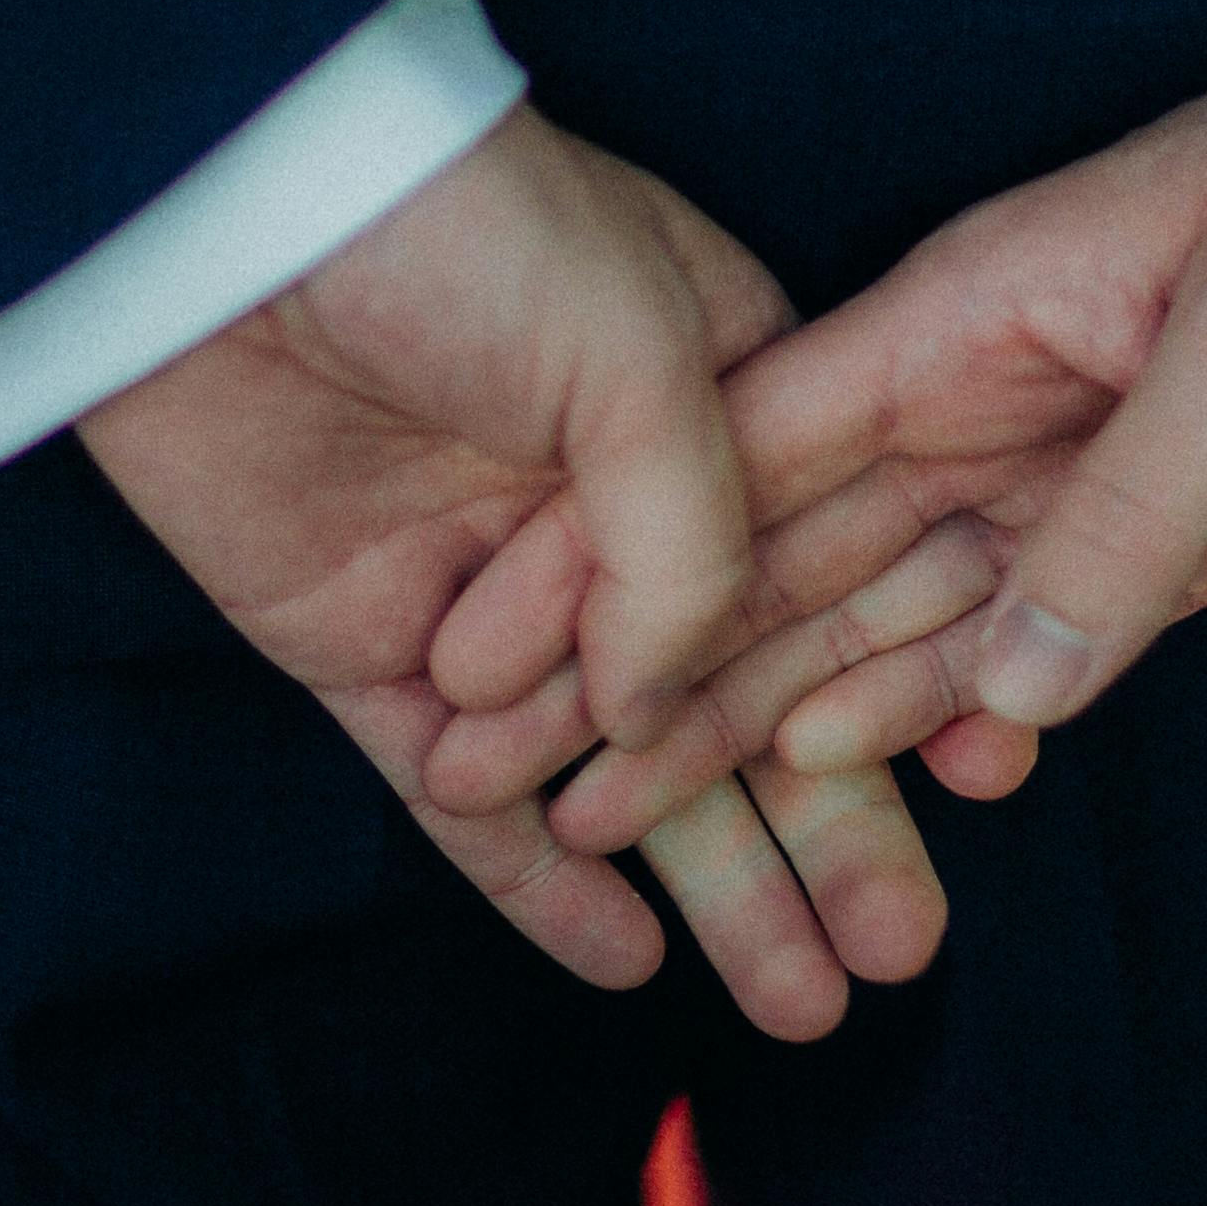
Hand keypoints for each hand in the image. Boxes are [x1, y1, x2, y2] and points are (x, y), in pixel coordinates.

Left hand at [74, 104, 936, 1040]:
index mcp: (712, 403)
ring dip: (712, 881)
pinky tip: (624, 961)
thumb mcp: (642, 354)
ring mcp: (487, 585)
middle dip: (827, 827)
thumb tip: (663, 715)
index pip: (829, 579)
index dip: (903, 686)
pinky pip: (463, 798)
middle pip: (743, 698)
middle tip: (898, 952)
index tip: (981, 786)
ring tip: (799, 998)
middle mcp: (606, 506)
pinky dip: (537, 885)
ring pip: (617, 769)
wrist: (224, 207)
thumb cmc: (460, 226)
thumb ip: (692, 551)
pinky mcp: (365, 646)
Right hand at [539, 64, 1206, 844]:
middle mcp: (994, 401)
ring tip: (663, 830)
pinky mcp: (1180, 539)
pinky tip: (917, 791)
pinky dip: (968, 716)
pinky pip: (1041, 643)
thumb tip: (1010, 689)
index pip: (755, 455)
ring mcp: (1080, 474)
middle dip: (668, 677)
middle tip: (534, 802)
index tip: (501, 677)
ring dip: (798, 723)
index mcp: (972, 317)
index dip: (624, 568)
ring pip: (904, 617)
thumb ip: (1133, 512)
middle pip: (796, 558)